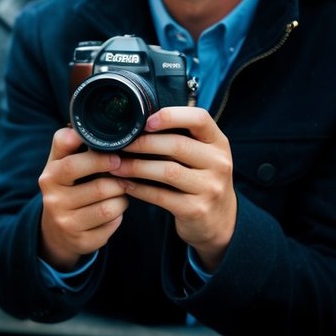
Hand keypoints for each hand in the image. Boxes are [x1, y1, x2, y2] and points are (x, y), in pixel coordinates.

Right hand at [37, 126, 128, 270]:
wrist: (55, 230)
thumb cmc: (65, 187)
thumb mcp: (59, 164)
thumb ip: (67, 143)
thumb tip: (78, 125)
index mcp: (49, 175)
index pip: (74, 163)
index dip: (99, 159)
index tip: (116, 155)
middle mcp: (53, 199)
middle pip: (100, 186)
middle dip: (119, 179)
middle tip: (127, 173)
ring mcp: (66, 222)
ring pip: (111, 206)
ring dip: (122, 198)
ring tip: (120, 192)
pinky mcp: (81, 241)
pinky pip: (112, 224)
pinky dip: (118, 216)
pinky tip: (113, 211)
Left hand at [111, 106, 236, 270]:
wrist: (219, 219)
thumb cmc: (199, 178)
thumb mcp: (200, 154)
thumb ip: (179, 138)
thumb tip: (136, 123)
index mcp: (218, 142)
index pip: (199, 118)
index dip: (170, 116)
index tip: (145, 122)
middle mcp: (219, 163)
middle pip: (177, 145)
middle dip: (143, 144)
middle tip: (119, 145)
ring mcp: (210, 187)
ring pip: (168, 171)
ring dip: (136, 167)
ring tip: (116, 165)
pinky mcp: (197, 209)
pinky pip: (161, 196)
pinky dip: (139, 189)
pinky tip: (125, 184)